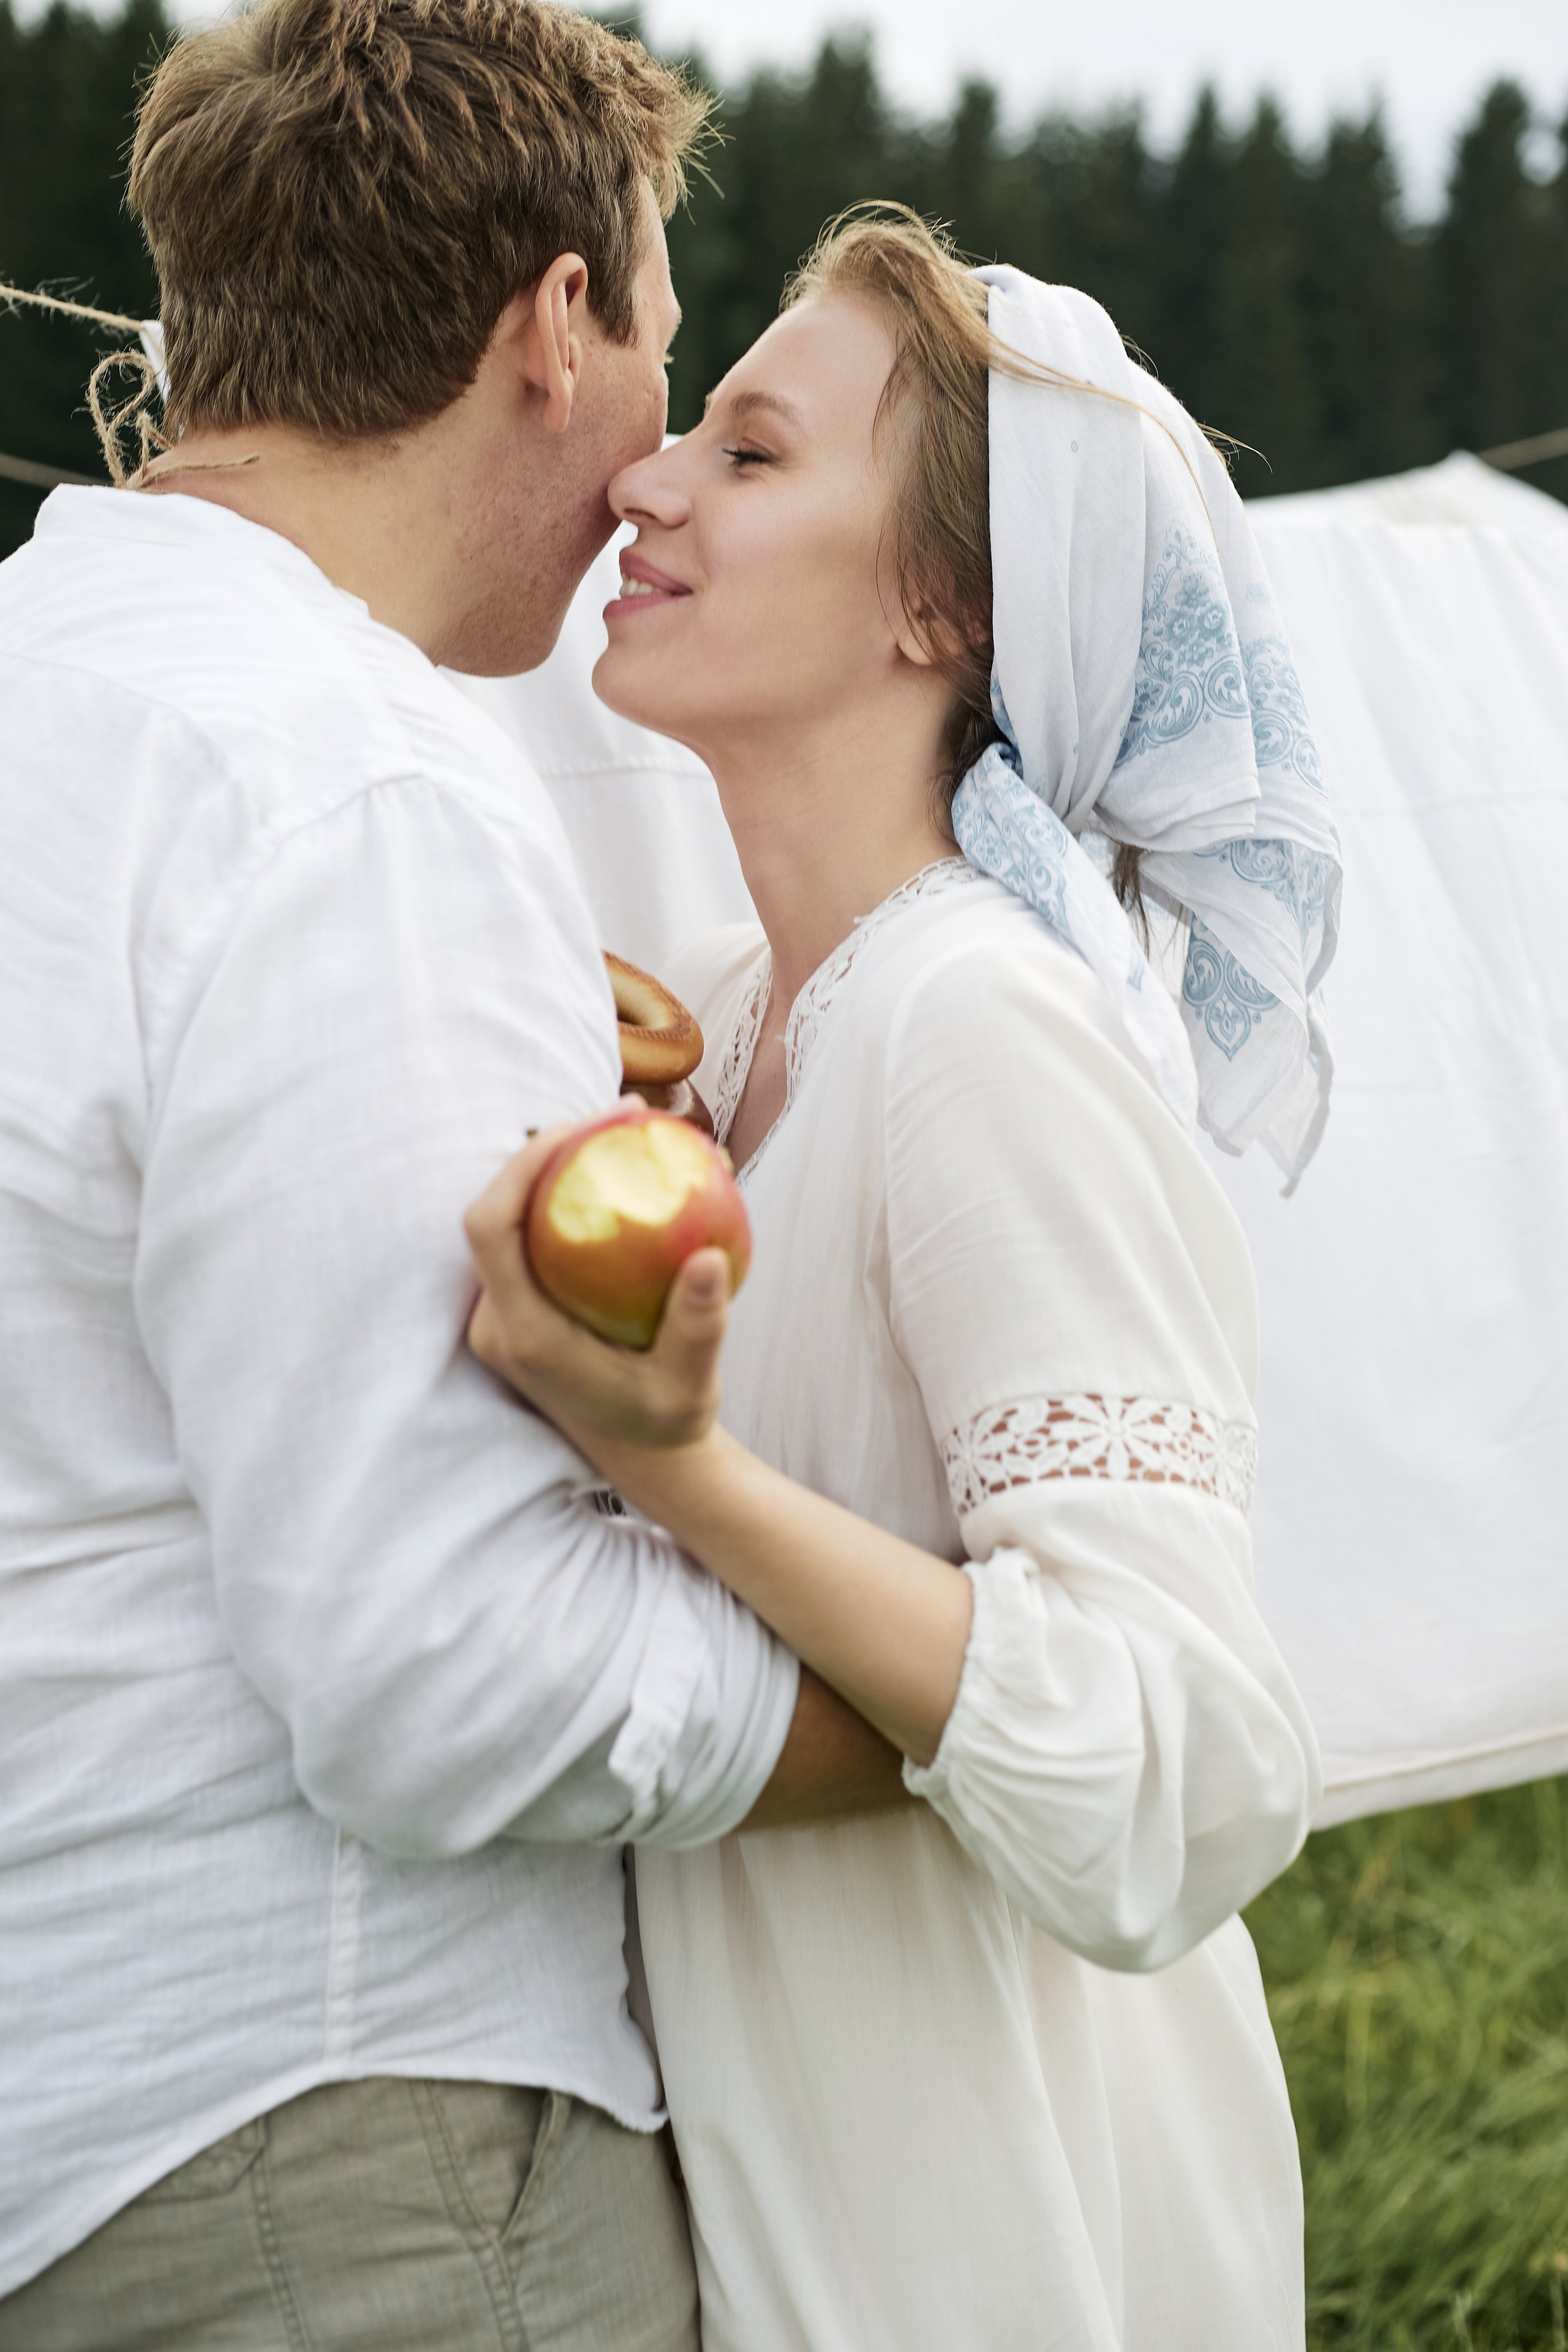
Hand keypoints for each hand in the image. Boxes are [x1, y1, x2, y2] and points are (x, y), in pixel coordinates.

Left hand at [464, 1127, 730, 1461]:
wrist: (645, 1459)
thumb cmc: (667, 1424)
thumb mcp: (692, 1383)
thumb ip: (700, 1325)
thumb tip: (710, 1257)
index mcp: (523, 1336)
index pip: (489, 1230)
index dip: (519, 1168)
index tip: (577, 1129)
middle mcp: (498, 1324)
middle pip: (498, 1213)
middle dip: (549, 1151)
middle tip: (623, 1116)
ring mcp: (503, 1318)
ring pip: (514, 1220)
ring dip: (559, 1170)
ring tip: (623, 1132)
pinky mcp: (520, 1311)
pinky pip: (533, 1239)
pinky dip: (568, 1200)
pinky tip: (618, 1172)